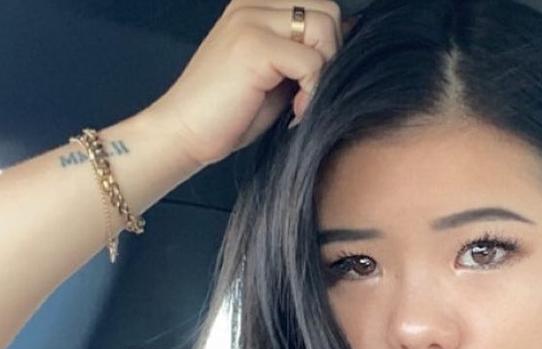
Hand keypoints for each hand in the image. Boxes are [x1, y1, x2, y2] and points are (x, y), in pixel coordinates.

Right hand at [144, 1, 355, 169]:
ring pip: (324, 29)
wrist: (184, 132)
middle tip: (309, 92)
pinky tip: (294, 111)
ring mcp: (251, 19)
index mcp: (257, 5)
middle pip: (328, 11)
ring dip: (323, 73)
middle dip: (331, 57)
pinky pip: (312, 62)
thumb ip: (303, 54)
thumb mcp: (275, 76)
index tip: (309, 85)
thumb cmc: (228, 113)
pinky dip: (312, 92)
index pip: (320, 7)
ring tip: (301, 101)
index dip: (327, 49)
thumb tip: (347, 41)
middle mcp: (254, 3)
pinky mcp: (253, 45)